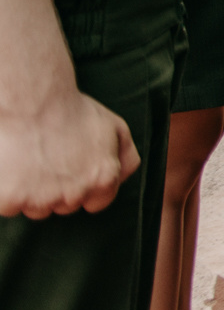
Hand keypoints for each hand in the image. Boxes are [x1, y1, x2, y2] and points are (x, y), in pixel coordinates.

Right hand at [0, 88, 139, 217]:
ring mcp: (42, 200)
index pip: (97, 203)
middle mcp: (75, 194)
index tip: (71, 171)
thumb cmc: (71, 110)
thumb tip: (122, 179)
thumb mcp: (114, 128)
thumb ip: (126, 157)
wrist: (32, 101)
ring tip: (29, 159)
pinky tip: (12, 166)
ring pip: (35, 208)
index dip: (84, 187)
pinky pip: (9, 206)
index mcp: (103, 179)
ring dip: (30, 192)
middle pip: (64, 206)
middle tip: (47, 158)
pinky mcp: (11, 200)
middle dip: (56, 188)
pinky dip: (6, 191)